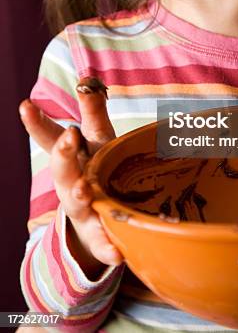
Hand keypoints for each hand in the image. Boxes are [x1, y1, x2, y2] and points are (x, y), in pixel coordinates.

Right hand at [19, 77, 122, 276]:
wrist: (97, 216)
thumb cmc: (99, 166)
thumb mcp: (98, 137)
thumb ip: (93, 110)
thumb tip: (87, 81)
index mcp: (71, 157)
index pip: (50, 137)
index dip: (37, 122)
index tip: (26, 106)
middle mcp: (70, 181)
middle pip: (62, 167)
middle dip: (63, 152)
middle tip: (69, 136)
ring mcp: (81, 207)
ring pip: (76, 201)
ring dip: (79, 194)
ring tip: (84, 189)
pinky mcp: (97, 232)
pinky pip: (102, 240)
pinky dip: (107, 246)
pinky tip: (116, 252)